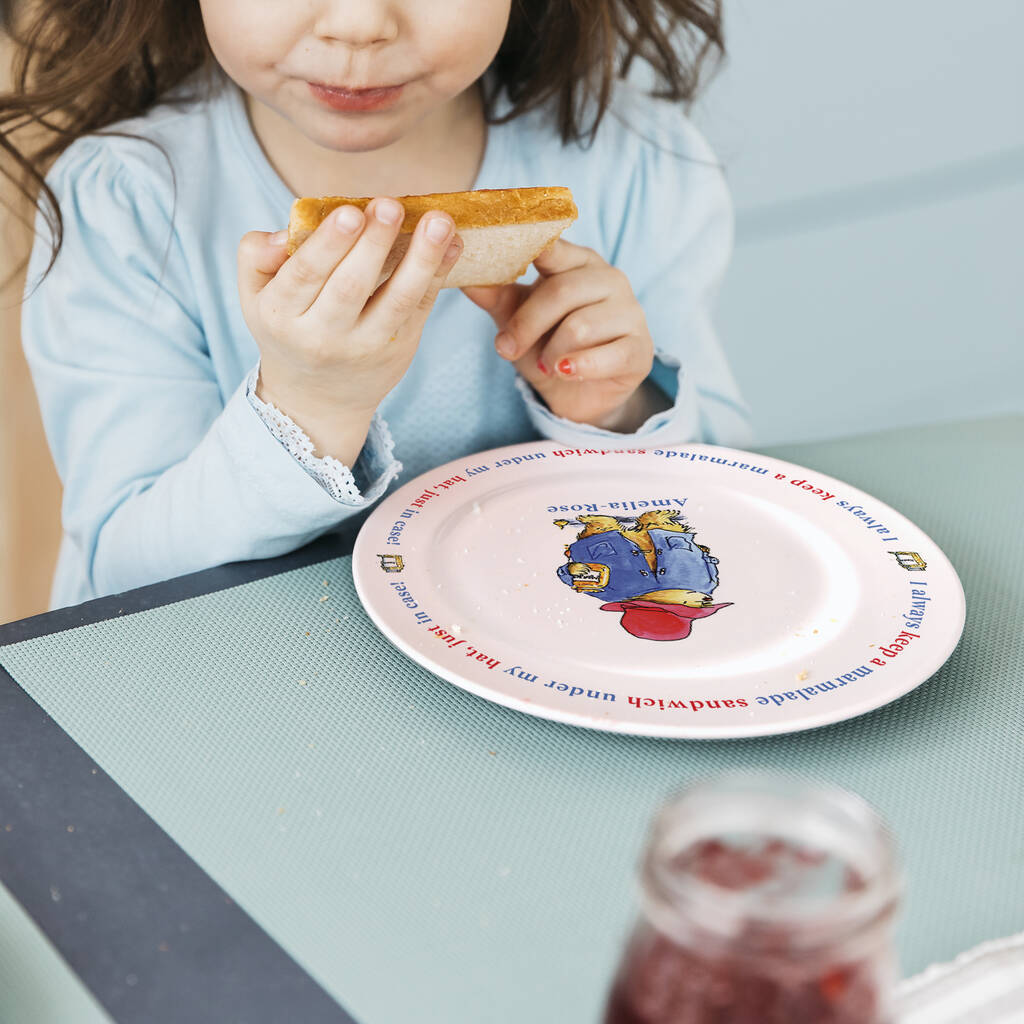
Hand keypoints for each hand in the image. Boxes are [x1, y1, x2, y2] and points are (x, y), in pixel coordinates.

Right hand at [238, 197, 462, 464]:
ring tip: (439, 223)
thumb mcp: (255, 296)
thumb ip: (256, 256)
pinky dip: (439, 275)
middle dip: (373, 245)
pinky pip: (420, 309)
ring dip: (421, 260)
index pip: (304, 275)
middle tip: (390, 206)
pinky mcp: (399, 348)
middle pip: (350, 288)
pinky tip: (453, 244)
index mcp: (281, 315)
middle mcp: (323, 336)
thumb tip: (283, 233)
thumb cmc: (288, 326)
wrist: (317, 397)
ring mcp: (366, 346)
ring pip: (396, 302)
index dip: (329, 244)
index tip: (351, 211)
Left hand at [462, 239, 654, 428]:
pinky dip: (578, 368)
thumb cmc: (548, 345)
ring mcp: (630, 312)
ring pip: (581, 326)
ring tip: (543, 365)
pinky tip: (565, 373)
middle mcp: (609, 279)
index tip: (502, 248)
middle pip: (561, 292)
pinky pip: (608, 355)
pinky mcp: (639, 349)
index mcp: (578, 261)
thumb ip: (495, 295)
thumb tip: (462, 275)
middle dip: (526, 324)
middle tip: (505, 348)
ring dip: (551, 352)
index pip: (554, 245)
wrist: (578, 394)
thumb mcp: (516, 319)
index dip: (530, 246)